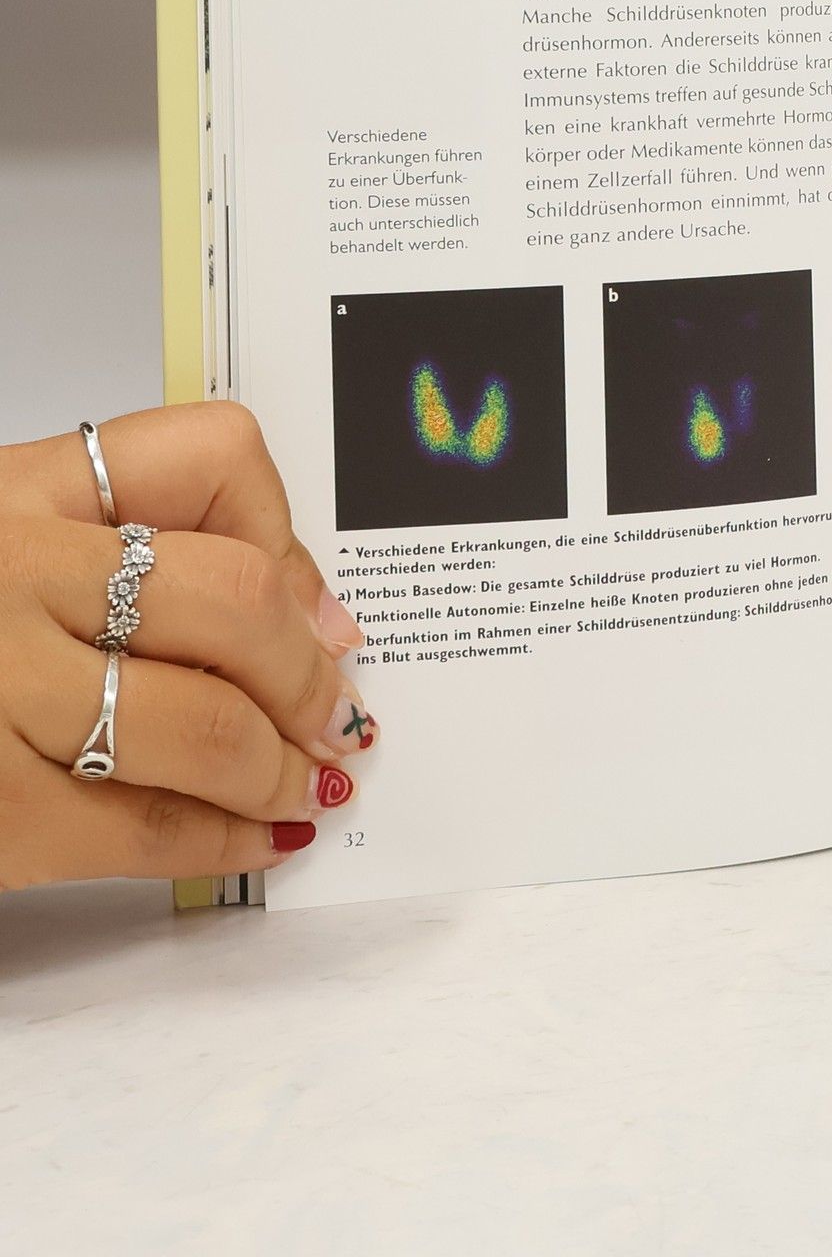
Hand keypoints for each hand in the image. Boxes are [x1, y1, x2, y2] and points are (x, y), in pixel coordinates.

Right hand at [0, 404, 372, 887]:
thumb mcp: (2, 542)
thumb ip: (136, 547)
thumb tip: (318, 616)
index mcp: (14, 492)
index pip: (213, 455)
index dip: (289, 534)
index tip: (316, 603)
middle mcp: (6, 575)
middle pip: (236, 599)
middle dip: (309, 672)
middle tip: (335, 707)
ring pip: (206, 725)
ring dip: (282, 764)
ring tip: (306, 776)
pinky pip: (142, 828)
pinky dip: (223, 839)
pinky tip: (257, 834)